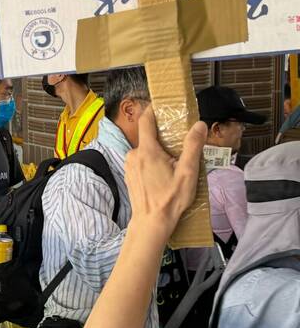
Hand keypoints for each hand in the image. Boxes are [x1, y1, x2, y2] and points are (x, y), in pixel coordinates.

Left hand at [124, 106, 206, 234]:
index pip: (146, 120)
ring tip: (174, 165)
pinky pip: (141, 161)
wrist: (151, 222)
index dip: (153, 110)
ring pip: (145, 150)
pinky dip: (152, 162)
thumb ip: (193, 146)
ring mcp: (129, 165)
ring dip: (159, 152)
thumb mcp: (187, 172)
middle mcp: (133, 154)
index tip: (162, 105)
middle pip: (149, 136)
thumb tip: (199, 126)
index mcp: (147, 151)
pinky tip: (163, 175)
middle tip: (180, 144)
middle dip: (164, 137)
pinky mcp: (129, 174)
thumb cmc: (169, 200)